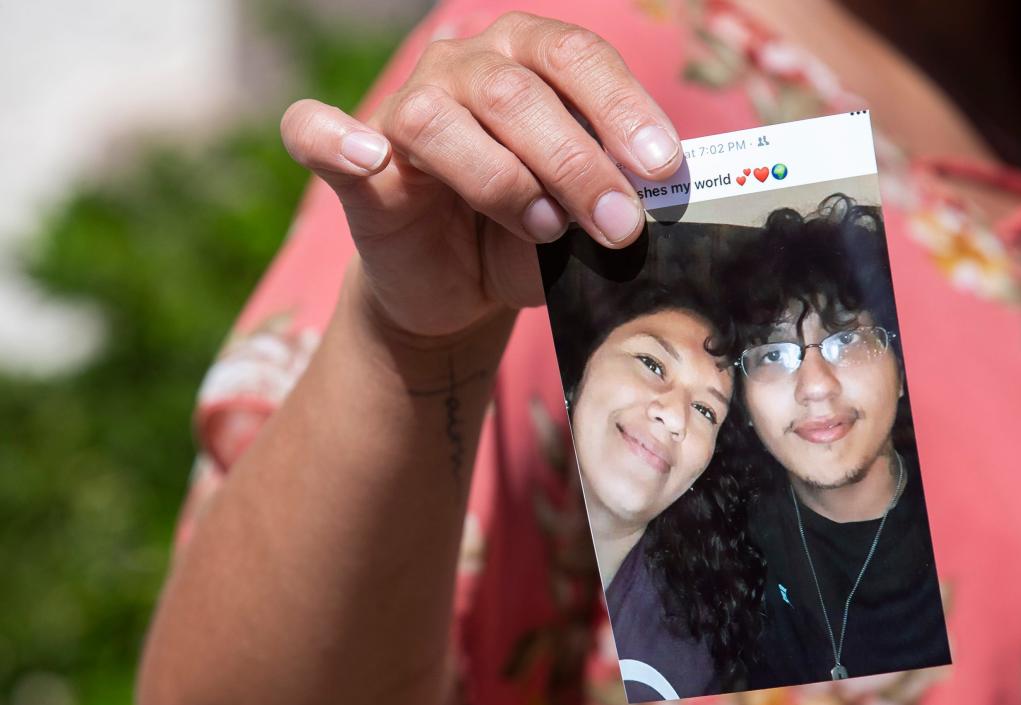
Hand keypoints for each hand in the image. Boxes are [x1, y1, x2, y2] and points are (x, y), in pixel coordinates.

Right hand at [280, 11, 682, 341]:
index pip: (577, 56)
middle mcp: (465, 69)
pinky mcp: (353, 166)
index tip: (662, 168)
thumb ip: (609, 202)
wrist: (462, 290)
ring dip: (499, 177)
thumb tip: (653, 207)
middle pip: (517, 92)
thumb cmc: (531, 238)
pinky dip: (333, 139)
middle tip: (619, 225)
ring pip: (438, 118)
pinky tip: (365, 158)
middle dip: (577, 163)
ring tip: (543, 228)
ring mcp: (403, 111)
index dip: (622, 108)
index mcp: (531, 61)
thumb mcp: (582, 222)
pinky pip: (316, 132)